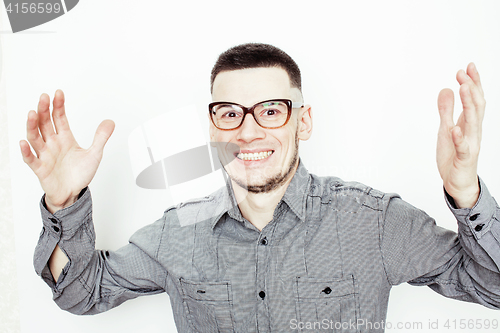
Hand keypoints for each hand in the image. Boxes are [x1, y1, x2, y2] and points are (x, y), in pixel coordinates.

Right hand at [20, 90, 114, 212]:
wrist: (72, 194)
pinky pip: (31, 159)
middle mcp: (53, 144)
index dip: (58, 105)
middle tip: (44, 97)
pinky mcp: (40, 168)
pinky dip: (27, 151)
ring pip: (35, 137)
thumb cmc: (80, 174)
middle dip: (44, 110)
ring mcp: (45, 155)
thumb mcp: (95, 154)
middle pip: (45, 123)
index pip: (59, 118)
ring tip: (33, 113)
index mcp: (65, 138)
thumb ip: (101, 138)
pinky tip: (24, 142)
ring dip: (32, 126)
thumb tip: (110, 122)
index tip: (58, 93)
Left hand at [437, 63, 484, 207]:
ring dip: (469, 104)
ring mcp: (470, 144)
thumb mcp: (446, 129)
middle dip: (472, 87)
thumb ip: (446, 110)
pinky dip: (459, 138)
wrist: (457, 182)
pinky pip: (462, 148)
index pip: (474, 99)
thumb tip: (446, 88)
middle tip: (463, 71)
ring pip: (473, 122)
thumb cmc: (453, 156)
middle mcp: (473, 131)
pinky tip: (454, 129)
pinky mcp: (463, 158)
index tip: (467, 67)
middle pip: (476, 106)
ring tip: (464, 88)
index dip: (472, 83)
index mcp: (469, 123)